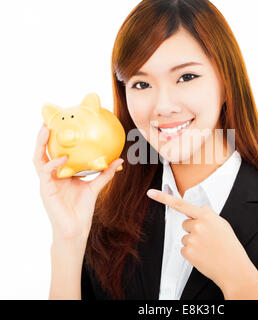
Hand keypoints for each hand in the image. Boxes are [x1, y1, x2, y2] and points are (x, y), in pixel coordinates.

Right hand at [33, 123, 123, 242]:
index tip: (61, 122)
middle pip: (43, 152)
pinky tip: (64, 158)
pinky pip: (46, 173)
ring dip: (40, 144)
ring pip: (38, 159)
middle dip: (43, 136)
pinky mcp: (46, 190)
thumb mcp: (95, 187)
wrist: (76, 229)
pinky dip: (54, 163)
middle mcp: (52, 176)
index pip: (55, 152)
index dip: (55, 139)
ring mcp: (47, 182)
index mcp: (61, 173)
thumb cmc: (82, 209)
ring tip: (46, 130)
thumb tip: (119, 160)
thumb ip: (105, 173)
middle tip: (48, 120)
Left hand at [146, 188, 257, 293]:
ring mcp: (191, 238)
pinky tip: (203, 255)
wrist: (234, 268)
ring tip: (208, 248)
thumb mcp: (222, 224)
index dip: (164, 198)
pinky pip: (184, 248)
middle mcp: (197, 225)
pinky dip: (192, 252)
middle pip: (185, 223)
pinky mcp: (187, 251)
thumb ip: (208, 215)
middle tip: (208, 239)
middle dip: (193, 229)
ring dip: (193, 242)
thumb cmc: (229, 246)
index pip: (181, 204)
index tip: (150, 193)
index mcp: (206, 216)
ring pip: (185, 237)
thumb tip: (199, 210)